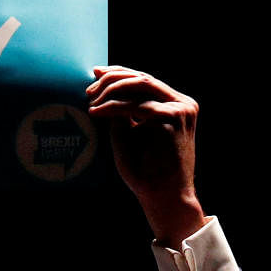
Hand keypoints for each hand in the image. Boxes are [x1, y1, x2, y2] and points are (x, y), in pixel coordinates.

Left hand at [87, 66, 205, 246]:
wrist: (163, 197)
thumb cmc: (145, 172)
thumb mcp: (129, 134)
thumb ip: (121, 112)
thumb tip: (103, 90)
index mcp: (172, 104)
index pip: (144, 81)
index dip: (118, 74)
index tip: (94, 73)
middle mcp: (180, 103)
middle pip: (142, 78)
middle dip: (112, 79)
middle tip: (89, 90)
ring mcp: (181, 109)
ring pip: (141, 84)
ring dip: (112, 89)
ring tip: (91, 100)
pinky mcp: (176, 118)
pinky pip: (138, 105)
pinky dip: (114, 106)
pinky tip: (97, 111)